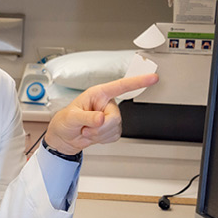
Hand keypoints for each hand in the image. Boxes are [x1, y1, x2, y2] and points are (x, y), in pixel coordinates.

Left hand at [43, 74, 158, 154]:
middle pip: (116, 117)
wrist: (64, 137)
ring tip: (87, 130)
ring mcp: (110, 116)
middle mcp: (107, 104)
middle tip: (86, 128)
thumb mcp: (71, 117)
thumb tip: (100, 118)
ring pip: (115, 128)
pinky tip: (93, 135)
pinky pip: (114, 136)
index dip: (138, 81)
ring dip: (99, 134)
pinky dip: (102, 139)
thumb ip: (86, 117)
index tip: (152, 78)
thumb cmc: (65, 121)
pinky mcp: (112, 128)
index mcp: (99, 94)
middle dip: (100, 127)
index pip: (121, 86)